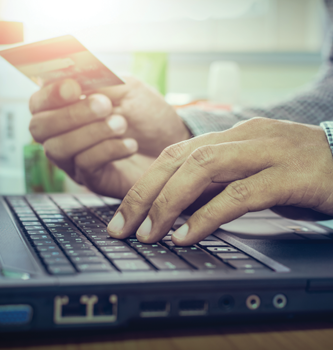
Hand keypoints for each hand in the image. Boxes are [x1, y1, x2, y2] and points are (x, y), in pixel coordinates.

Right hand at [29, 78, 188, 196]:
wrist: (173, 144)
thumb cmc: (150, 115)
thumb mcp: (127, 89)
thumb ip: (99, 81)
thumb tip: (69, 75)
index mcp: (69, 109)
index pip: (39, 103)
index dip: (50, 95)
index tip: (74, 87)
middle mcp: (65, 135)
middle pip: (40, 128)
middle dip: (71, 114)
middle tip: (105, 105)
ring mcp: (76, 160)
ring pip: (59, 148)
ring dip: (91, 132)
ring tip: (122, 124)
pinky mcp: (93, 178)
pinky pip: (84, 164)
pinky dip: (108, 150)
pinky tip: (130, 145)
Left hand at [107, 117, 332, 244]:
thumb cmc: (297, 171)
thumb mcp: (248, 174)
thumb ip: (215, 185)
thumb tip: (176, 209)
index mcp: (231, 136)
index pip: (174, 154)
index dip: (144, 183)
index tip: (124, 214)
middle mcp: (244, 137)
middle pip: (180, 159)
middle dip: (145, 193)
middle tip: (122, 226)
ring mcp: (268, 152)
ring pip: (204, 168)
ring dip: (169, 202)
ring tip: (149, 233)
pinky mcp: (292, 175)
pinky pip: (240, 193)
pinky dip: (209, 215)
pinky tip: (187, 235)